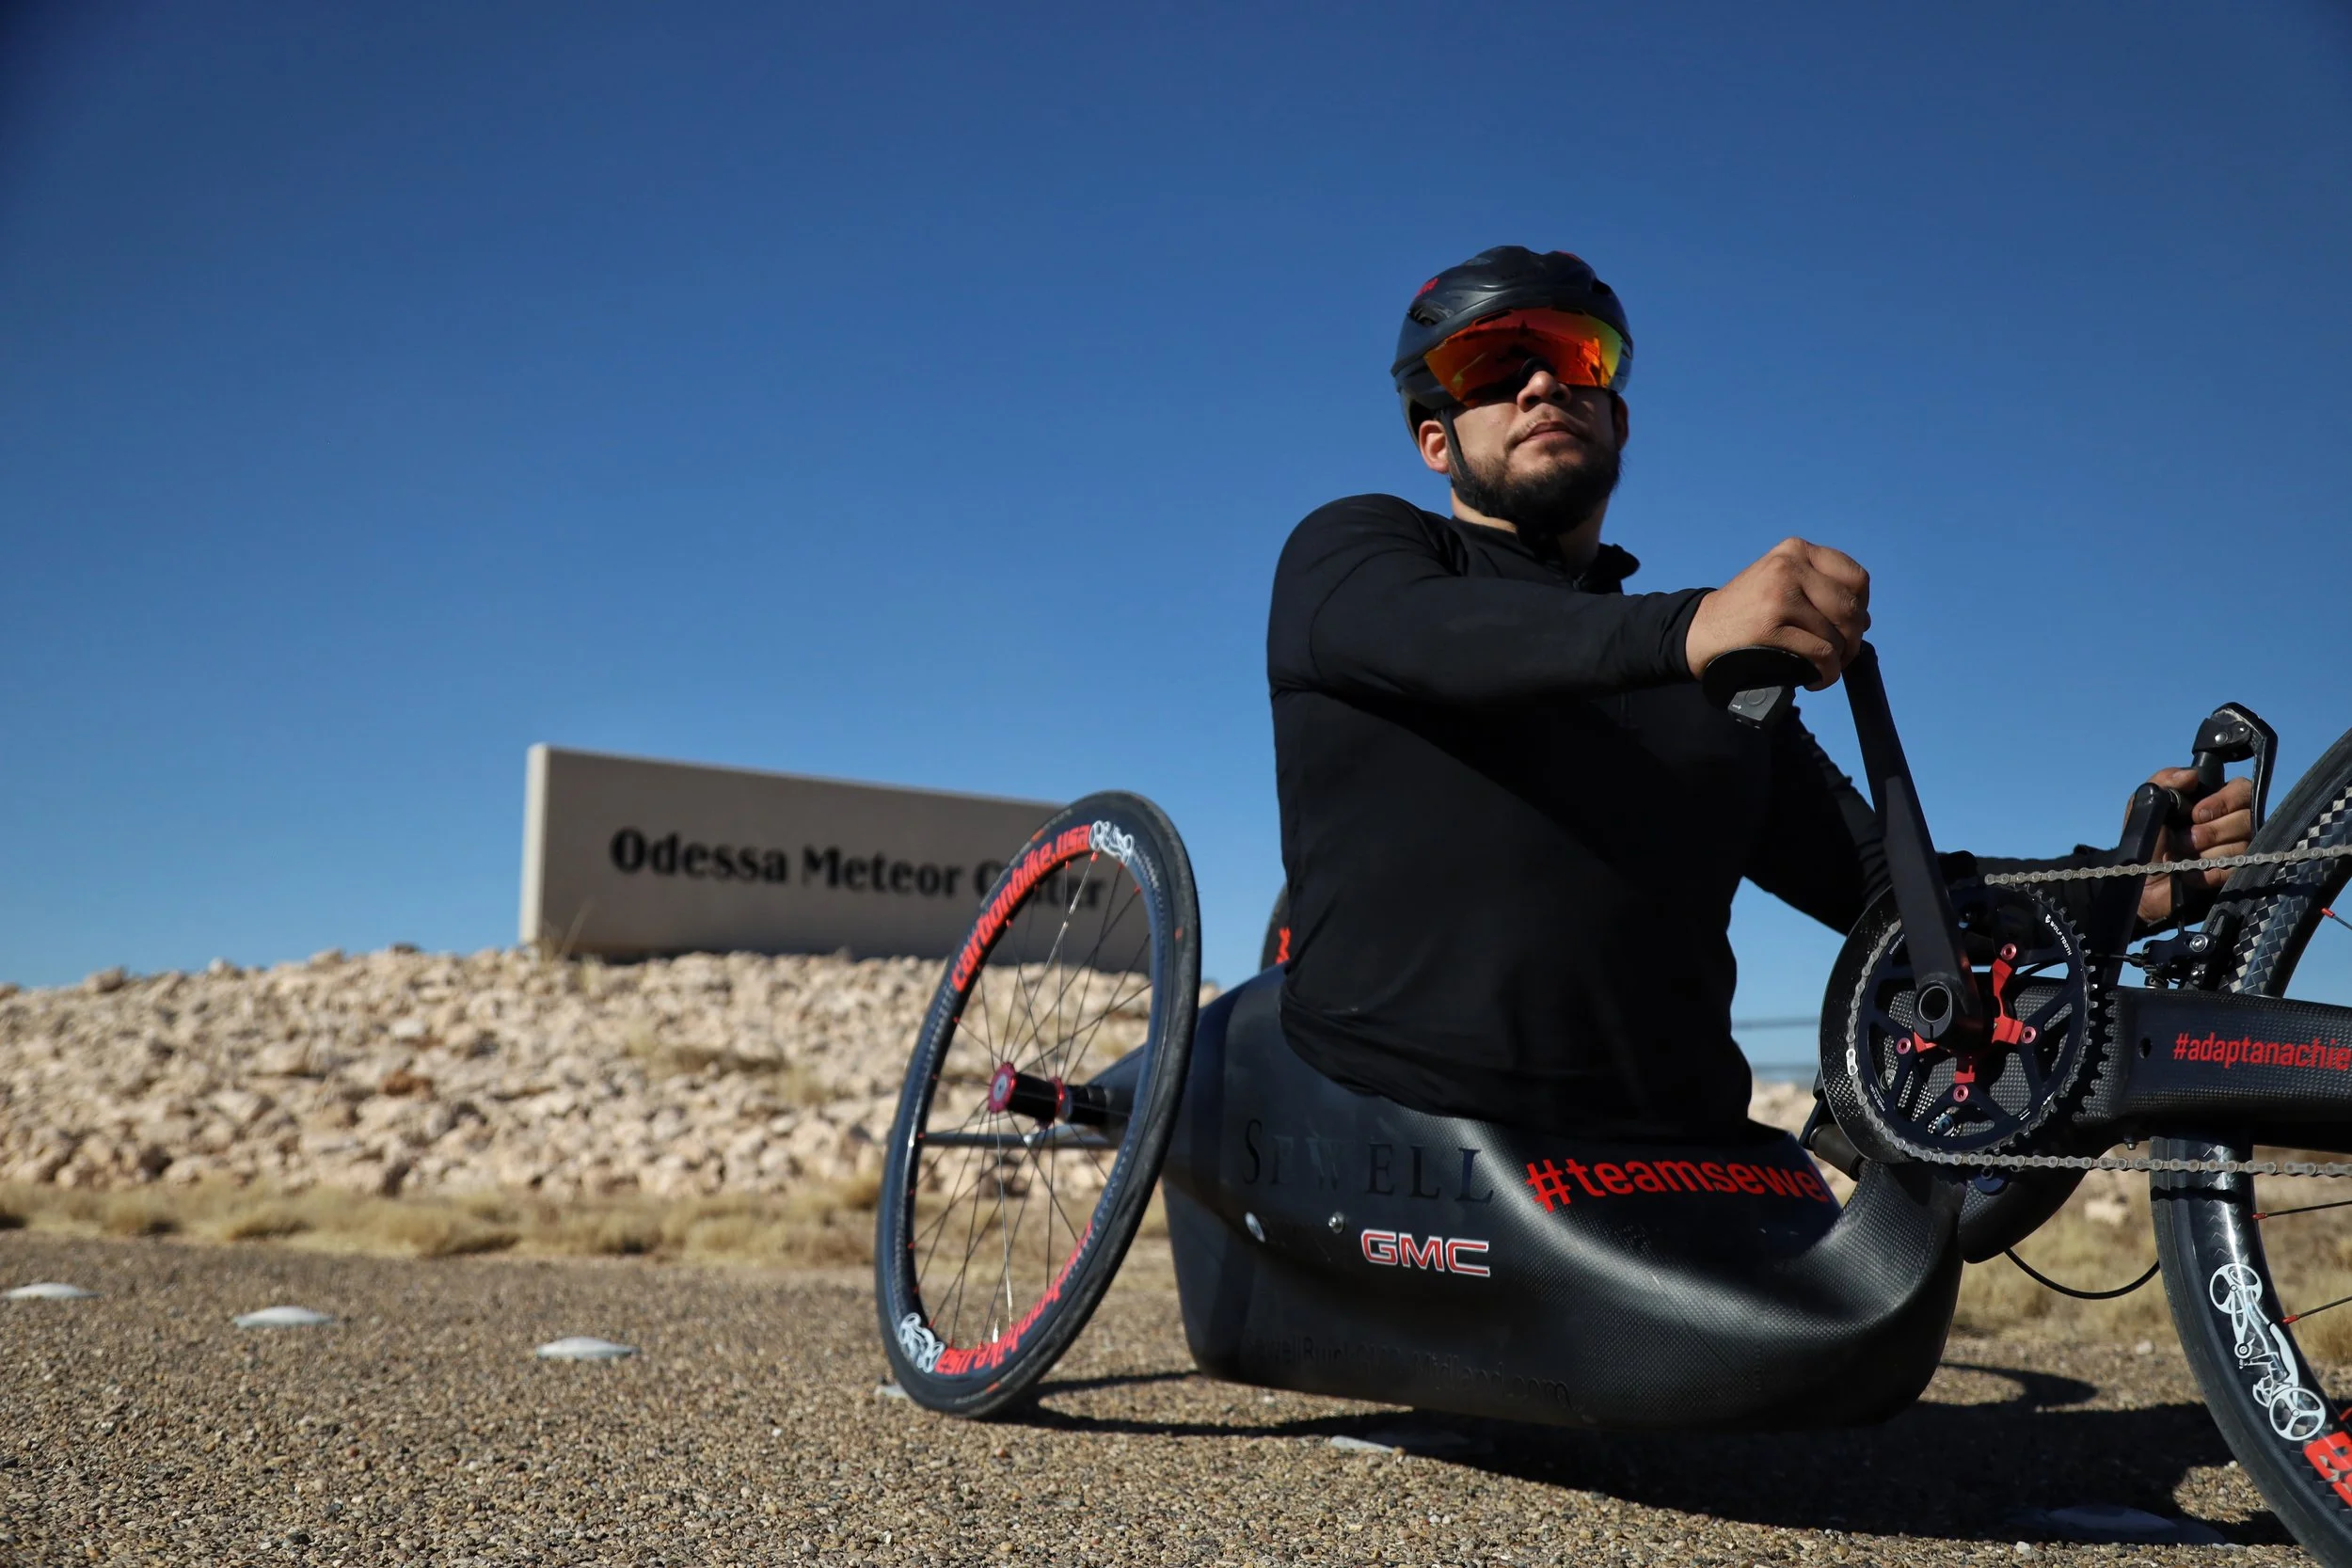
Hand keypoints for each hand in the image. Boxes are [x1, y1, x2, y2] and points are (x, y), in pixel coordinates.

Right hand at [1684, 538, 1870, 690]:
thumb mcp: (1780, 580)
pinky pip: (1820, 653)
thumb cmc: (1746, 611)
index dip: (1860, 607)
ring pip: (1837, 634)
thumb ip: (1819, 589)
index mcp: (1795, 550)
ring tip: (1822, 668)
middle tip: (1839, 655)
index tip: (1846, 626)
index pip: (1855, 578)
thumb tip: (1864, 620)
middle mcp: (1788, 566)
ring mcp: (1778, 595)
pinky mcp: (1770, 626)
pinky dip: (1824, 673)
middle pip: (1850, 608)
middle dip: (1852, 639)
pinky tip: (1813, 679)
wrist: (1699, 630)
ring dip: (1837, 660)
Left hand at [2137, 767, 2256, 924]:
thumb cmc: (2147, 841)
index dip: (2224, 801)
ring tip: (2183, 857)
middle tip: (2185, 839)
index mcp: (2214, 800)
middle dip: (2211, 831)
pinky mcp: (2235, 873)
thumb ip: (2163, 782)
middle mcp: (2233, 822)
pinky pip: (2236, 868)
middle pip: (2246, 818)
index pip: (2242, 789)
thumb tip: (2191, 775)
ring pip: (2243, 844)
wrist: (2141, 881)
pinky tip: (2191, 874)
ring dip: (2206, 853)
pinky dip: (2209, 872)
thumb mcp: (2145, 806)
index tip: (2196, 814)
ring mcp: (2238, 848)